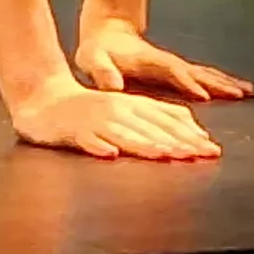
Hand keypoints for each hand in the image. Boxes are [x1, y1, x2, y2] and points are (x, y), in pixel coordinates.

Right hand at [8, 80, 220, 161]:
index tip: (210, 150)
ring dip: (143, 144)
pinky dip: (98, 146)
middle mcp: (116, 110)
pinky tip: (110, 154)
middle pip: (150, 127)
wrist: (42, 97)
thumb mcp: (124, 108)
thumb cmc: (87, 109)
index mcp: (131, 104)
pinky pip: (86, 140)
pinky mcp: (72, 130)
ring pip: (122, 133)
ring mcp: (94, 120)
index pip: (166, 118)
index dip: (189, 134)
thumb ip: (152, 117)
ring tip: (163, 154)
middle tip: (198, 155)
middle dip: (176, 142)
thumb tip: (188, 130)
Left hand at [75, 18, 253, 105]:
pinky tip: (236, 90)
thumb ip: (102, 71)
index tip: (204, 94)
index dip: (186, 82)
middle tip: (238, 94)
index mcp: (149, 61)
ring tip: (246, 92)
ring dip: (224, 83)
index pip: (171, 71)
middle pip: (195, 72)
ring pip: (204, 73)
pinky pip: (202, 77)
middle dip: (216, 83)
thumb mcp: (92, 59)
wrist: (108, 30)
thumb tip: (113, 87)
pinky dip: (219, 83)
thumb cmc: (98, 50)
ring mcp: (173, 65)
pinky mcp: (177, 70)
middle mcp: (166, 62)